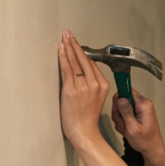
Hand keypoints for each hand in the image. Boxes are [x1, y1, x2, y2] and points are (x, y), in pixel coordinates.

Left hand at [57, 31, 109, 147]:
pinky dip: (63, 57)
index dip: (83, 52)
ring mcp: (83, 87)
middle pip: (84, 60)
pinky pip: (67, 69)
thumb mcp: (96, 99)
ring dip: (68, 47)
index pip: (92, 64)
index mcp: (103, 86)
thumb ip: (92, 85)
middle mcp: (95, 84)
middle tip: (69, 33)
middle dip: (75, 44)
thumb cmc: (87, 118)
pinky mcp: (71, 90)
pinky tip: (61, 49)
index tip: (77, 43)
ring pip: (75, 62)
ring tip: (64, 37)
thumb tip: (82, 71)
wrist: (84, 132)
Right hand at [111, 87, 164, 162]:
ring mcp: (141, 109)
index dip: (118, 101)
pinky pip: (125, 113)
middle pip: (122, 99)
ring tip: (126, 129)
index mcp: (144, 104)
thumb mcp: (132, 128)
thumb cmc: (145, 141)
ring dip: (120, 119)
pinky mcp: (138, 114)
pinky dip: (123, 122)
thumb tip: (119, 98)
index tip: (117, 112)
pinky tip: (127, 129)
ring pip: (122, 107)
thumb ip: (126, 112)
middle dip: (118, 112)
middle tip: (122, 124)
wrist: (152, 150)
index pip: (126, 91)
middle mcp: (143, 104)